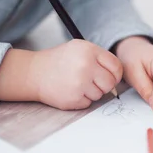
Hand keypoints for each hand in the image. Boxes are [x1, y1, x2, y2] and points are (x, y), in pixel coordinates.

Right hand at [0, 40, 122, 109]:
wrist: (34, 73)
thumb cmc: (59, 61)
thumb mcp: (79, 48)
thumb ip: (99, 58)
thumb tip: (118, 75)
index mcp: (89, 50)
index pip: (116, 66)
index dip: (115, 74)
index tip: (110, 77)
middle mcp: (86, 65)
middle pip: (110, 83)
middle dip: (104, 85)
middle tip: (92, 82)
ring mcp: (79, 83)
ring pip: (100, 95)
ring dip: (91, 92)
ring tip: (77, 83)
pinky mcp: (73, 98)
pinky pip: (88, 103)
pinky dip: (82, 100)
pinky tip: (70, 90)